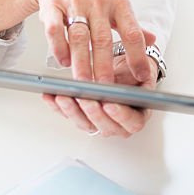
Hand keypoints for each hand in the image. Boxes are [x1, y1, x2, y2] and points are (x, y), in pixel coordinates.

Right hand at [24, 0, 154, 84]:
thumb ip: (133, 25)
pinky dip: (59, 48)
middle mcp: (98, 2)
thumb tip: (154, 40)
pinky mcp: (53, 4)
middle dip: (104, 67)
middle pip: (103, 39)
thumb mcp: (116, 3)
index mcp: (118, 3)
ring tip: (83, 83)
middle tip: (105, 89)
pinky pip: (55, 29)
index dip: (138, 56)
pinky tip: (63, 62)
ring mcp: (75, 2)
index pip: (132, 33)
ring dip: (81, 63)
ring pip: (79, 37)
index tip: (141, 76)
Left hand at [43, 54, 158, 137]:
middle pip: (106, 126)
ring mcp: (99, 122)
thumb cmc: (134, 71)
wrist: (124, 70)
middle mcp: (118, 123)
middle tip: (84, 99)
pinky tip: (50, 96)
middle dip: (92, 112)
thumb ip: (139, 72)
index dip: (121, 115)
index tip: (109, 104)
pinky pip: (70, 115)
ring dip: (72, 111)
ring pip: (85, 123)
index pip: (132, 122)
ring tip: (63, 96)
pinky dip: (58, 107)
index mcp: (138, 114)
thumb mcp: (143, 68)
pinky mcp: (82, 117)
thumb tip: (135, 71)